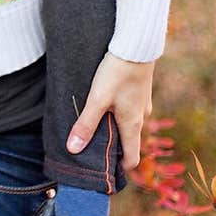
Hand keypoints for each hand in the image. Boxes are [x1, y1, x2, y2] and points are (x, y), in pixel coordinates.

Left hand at [66, 52, 153, 170]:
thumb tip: (73, 150)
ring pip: (128, 123)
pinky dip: (117, 112)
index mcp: (133, 124)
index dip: (120, 168)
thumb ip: (86, 124)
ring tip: (92, 123)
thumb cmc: (117, 71)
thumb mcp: (97, 99)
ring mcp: (142, 103)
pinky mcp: (139, 90)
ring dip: (113, 127)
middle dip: (112, 147)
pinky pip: (129, 108)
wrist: (137, 44)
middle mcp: (142, 116)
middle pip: (128, 141)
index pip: (132, 158)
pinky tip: (103, 102)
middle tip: (91, 146)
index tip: (104, 171)